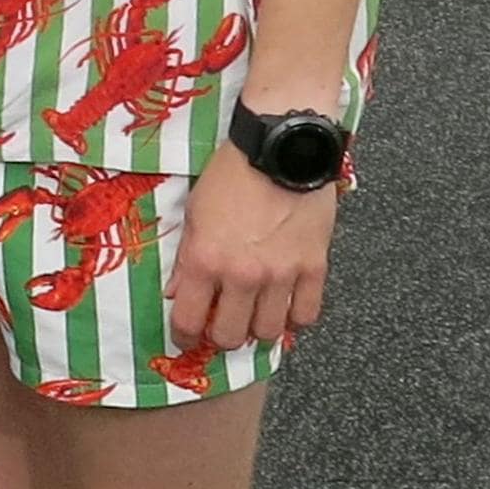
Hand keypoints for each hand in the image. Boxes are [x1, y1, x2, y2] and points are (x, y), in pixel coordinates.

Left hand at [169, 139, 339, 351]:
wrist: (278, 151)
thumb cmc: (230, 175)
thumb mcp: (193, 213)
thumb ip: (185, 257)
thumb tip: (176, 292)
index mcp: (205, 259)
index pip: (189, 320)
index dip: (184, 336)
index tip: (186, 337)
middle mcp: (242, 274)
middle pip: (231, 336)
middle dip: (221, 336)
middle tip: (220, 325)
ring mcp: (281, 275)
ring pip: (269, 332)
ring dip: (258, 329)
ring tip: (252, 315)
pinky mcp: (314, 269)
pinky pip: (306, 315)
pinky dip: (294, 318)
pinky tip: (285, 307)